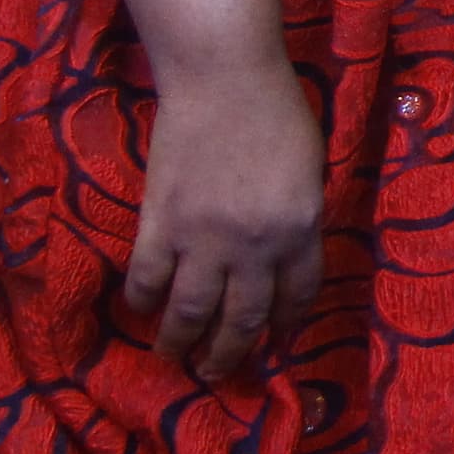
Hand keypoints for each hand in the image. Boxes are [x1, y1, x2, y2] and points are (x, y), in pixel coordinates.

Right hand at [126, 58, 324, 380]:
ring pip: (189, 313)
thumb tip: (282, 262)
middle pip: (241, 319)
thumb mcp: (309, 173)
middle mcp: (255, 245)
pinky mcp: (159, 225)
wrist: (225, 80)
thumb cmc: (278, 114)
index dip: (284, 325)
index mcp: (301, 229)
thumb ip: (298, 219)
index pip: (296, 296)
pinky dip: (144, 303)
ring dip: (180, 344)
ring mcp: (203, 238)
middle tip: (216, 373)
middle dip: (229, 355)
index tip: (274, 344)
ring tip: (175, 359)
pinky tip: (144, 312)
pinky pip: (147, 282)